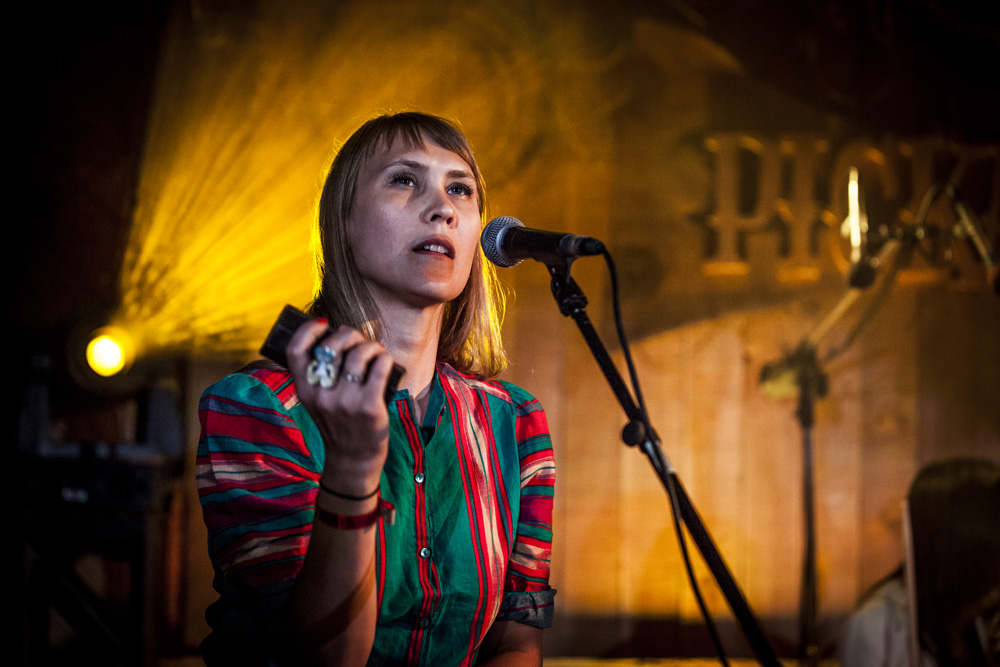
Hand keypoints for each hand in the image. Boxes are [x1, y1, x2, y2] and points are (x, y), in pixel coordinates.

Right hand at [286, 320, 394, 496]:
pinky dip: (384, 357)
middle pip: (332, 346)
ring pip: (358, 354)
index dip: (308, 330)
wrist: (352, 458)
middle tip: (358, 340)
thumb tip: (338, 332)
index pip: (296, 350)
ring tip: (375, 351)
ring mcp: (345, 402)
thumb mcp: (317, 401)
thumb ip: (320, 373)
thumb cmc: (338, 422)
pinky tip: (384, 360)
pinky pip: (378, 367)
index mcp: (304, 391)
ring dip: (370, 346)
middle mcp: (321, 395)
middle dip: (349, 334)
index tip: (322, 323)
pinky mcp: (369, 406)